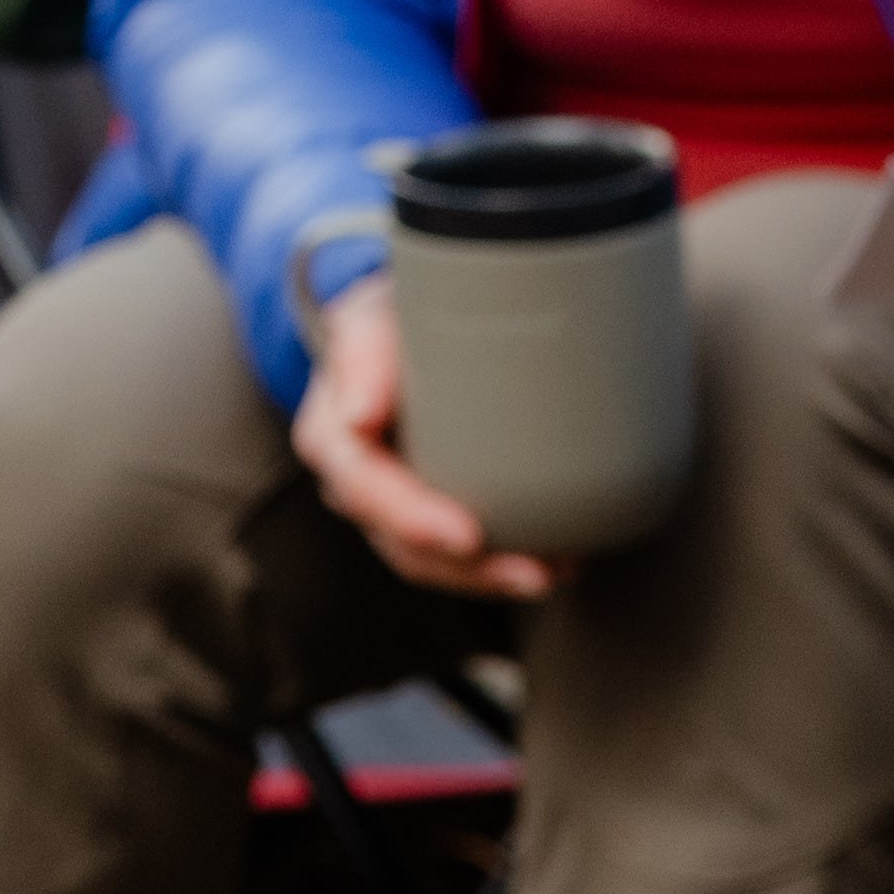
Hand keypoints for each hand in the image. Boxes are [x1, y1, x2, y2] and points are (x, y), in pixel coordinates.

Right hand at [290, 280, 555, 602]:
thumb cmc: (387, 317)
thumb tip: (361, 415)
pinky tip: (560, 560)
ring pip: (438, 562)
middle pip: (406, 545)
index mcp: (332, 437)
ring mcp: (393, 505)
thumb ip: (359, 352)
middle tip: (538, 573)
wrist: (399, 321)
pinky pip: (463, 554)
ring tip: (559, 571)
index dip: (415, 519)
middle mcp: (357, 484)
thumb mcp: (367, 317)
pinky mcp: (430, 509)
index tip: (469, 537)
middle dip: (472, 570)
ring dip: (497, 576)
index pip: (366, 491)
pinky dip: (506, 561)